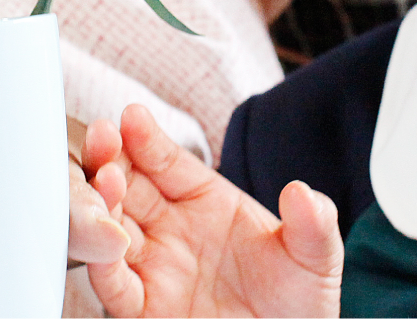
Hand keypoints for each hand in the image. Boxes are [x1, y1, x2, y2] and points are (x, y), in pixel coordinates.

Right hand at [87, 105, 342, 318]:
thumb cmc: (299, 304)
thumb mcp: (316, 258)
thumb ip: (313, 224)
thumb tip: (303, 193)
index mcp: (207, 202)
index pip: (168, 161)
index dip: (148, 139)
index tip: (132, 117)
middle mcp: (172, 230)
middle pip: (127, 186)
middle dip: (110, 159)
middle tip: (104, 140)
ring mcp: (156, 268)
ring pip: (110, 229)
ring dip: (100, 204)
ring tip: (104, 181)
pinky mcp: (145, 310)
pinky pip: (114, 285)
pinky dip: (102, 264)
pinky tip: (105, 242)